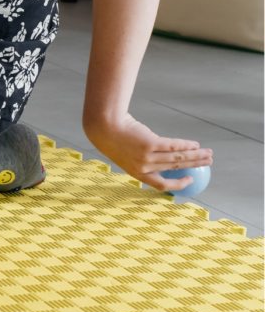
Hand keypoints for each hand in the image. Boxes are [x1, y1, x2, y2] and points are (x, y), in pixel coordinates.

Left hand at [85, 114, 212, 192]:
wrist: (103, 126)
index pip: (161, 185)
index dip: (178, 185)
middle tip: (207, 163)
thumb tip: (164, 160)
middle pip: (175, 168)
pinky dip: (185, 145)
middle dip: (194, 166)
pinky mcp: (149, 143)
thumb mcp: (127, 154)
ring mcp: (146, 156)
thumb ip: (144, 158)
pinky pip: (172, 145)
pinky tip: (195, 144)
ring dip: (195, 156)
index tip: (189, 178)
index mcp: (137, 173)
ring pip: (177, 157)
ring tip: (207, 153)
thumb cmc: (115, 139)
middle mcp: (143, 167)